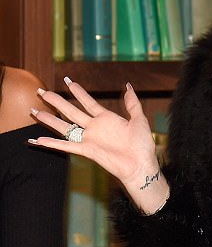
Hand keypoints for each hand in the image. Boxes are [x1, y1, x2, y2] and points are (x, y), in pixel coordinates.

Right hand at [31, 78, 168, 213]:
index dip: (78, 92)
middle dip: (56, 101)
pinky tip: (37, 140)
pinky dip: (52, 143)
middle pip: (71, 111)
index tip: (68, 81)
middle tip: (42, 92)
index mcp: (106, 119)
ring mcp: (89, 139)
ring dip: (49, 120)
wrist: (141, 165)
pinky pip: (66, 146)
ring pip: (64, 126)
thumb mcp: (139, 119)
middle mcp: (95, 128)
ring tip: (34, 111)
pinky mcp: (87, 151)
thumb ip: (132, 103)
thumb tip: (127, 86)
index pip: (88, 102)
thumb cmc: (142, 145)